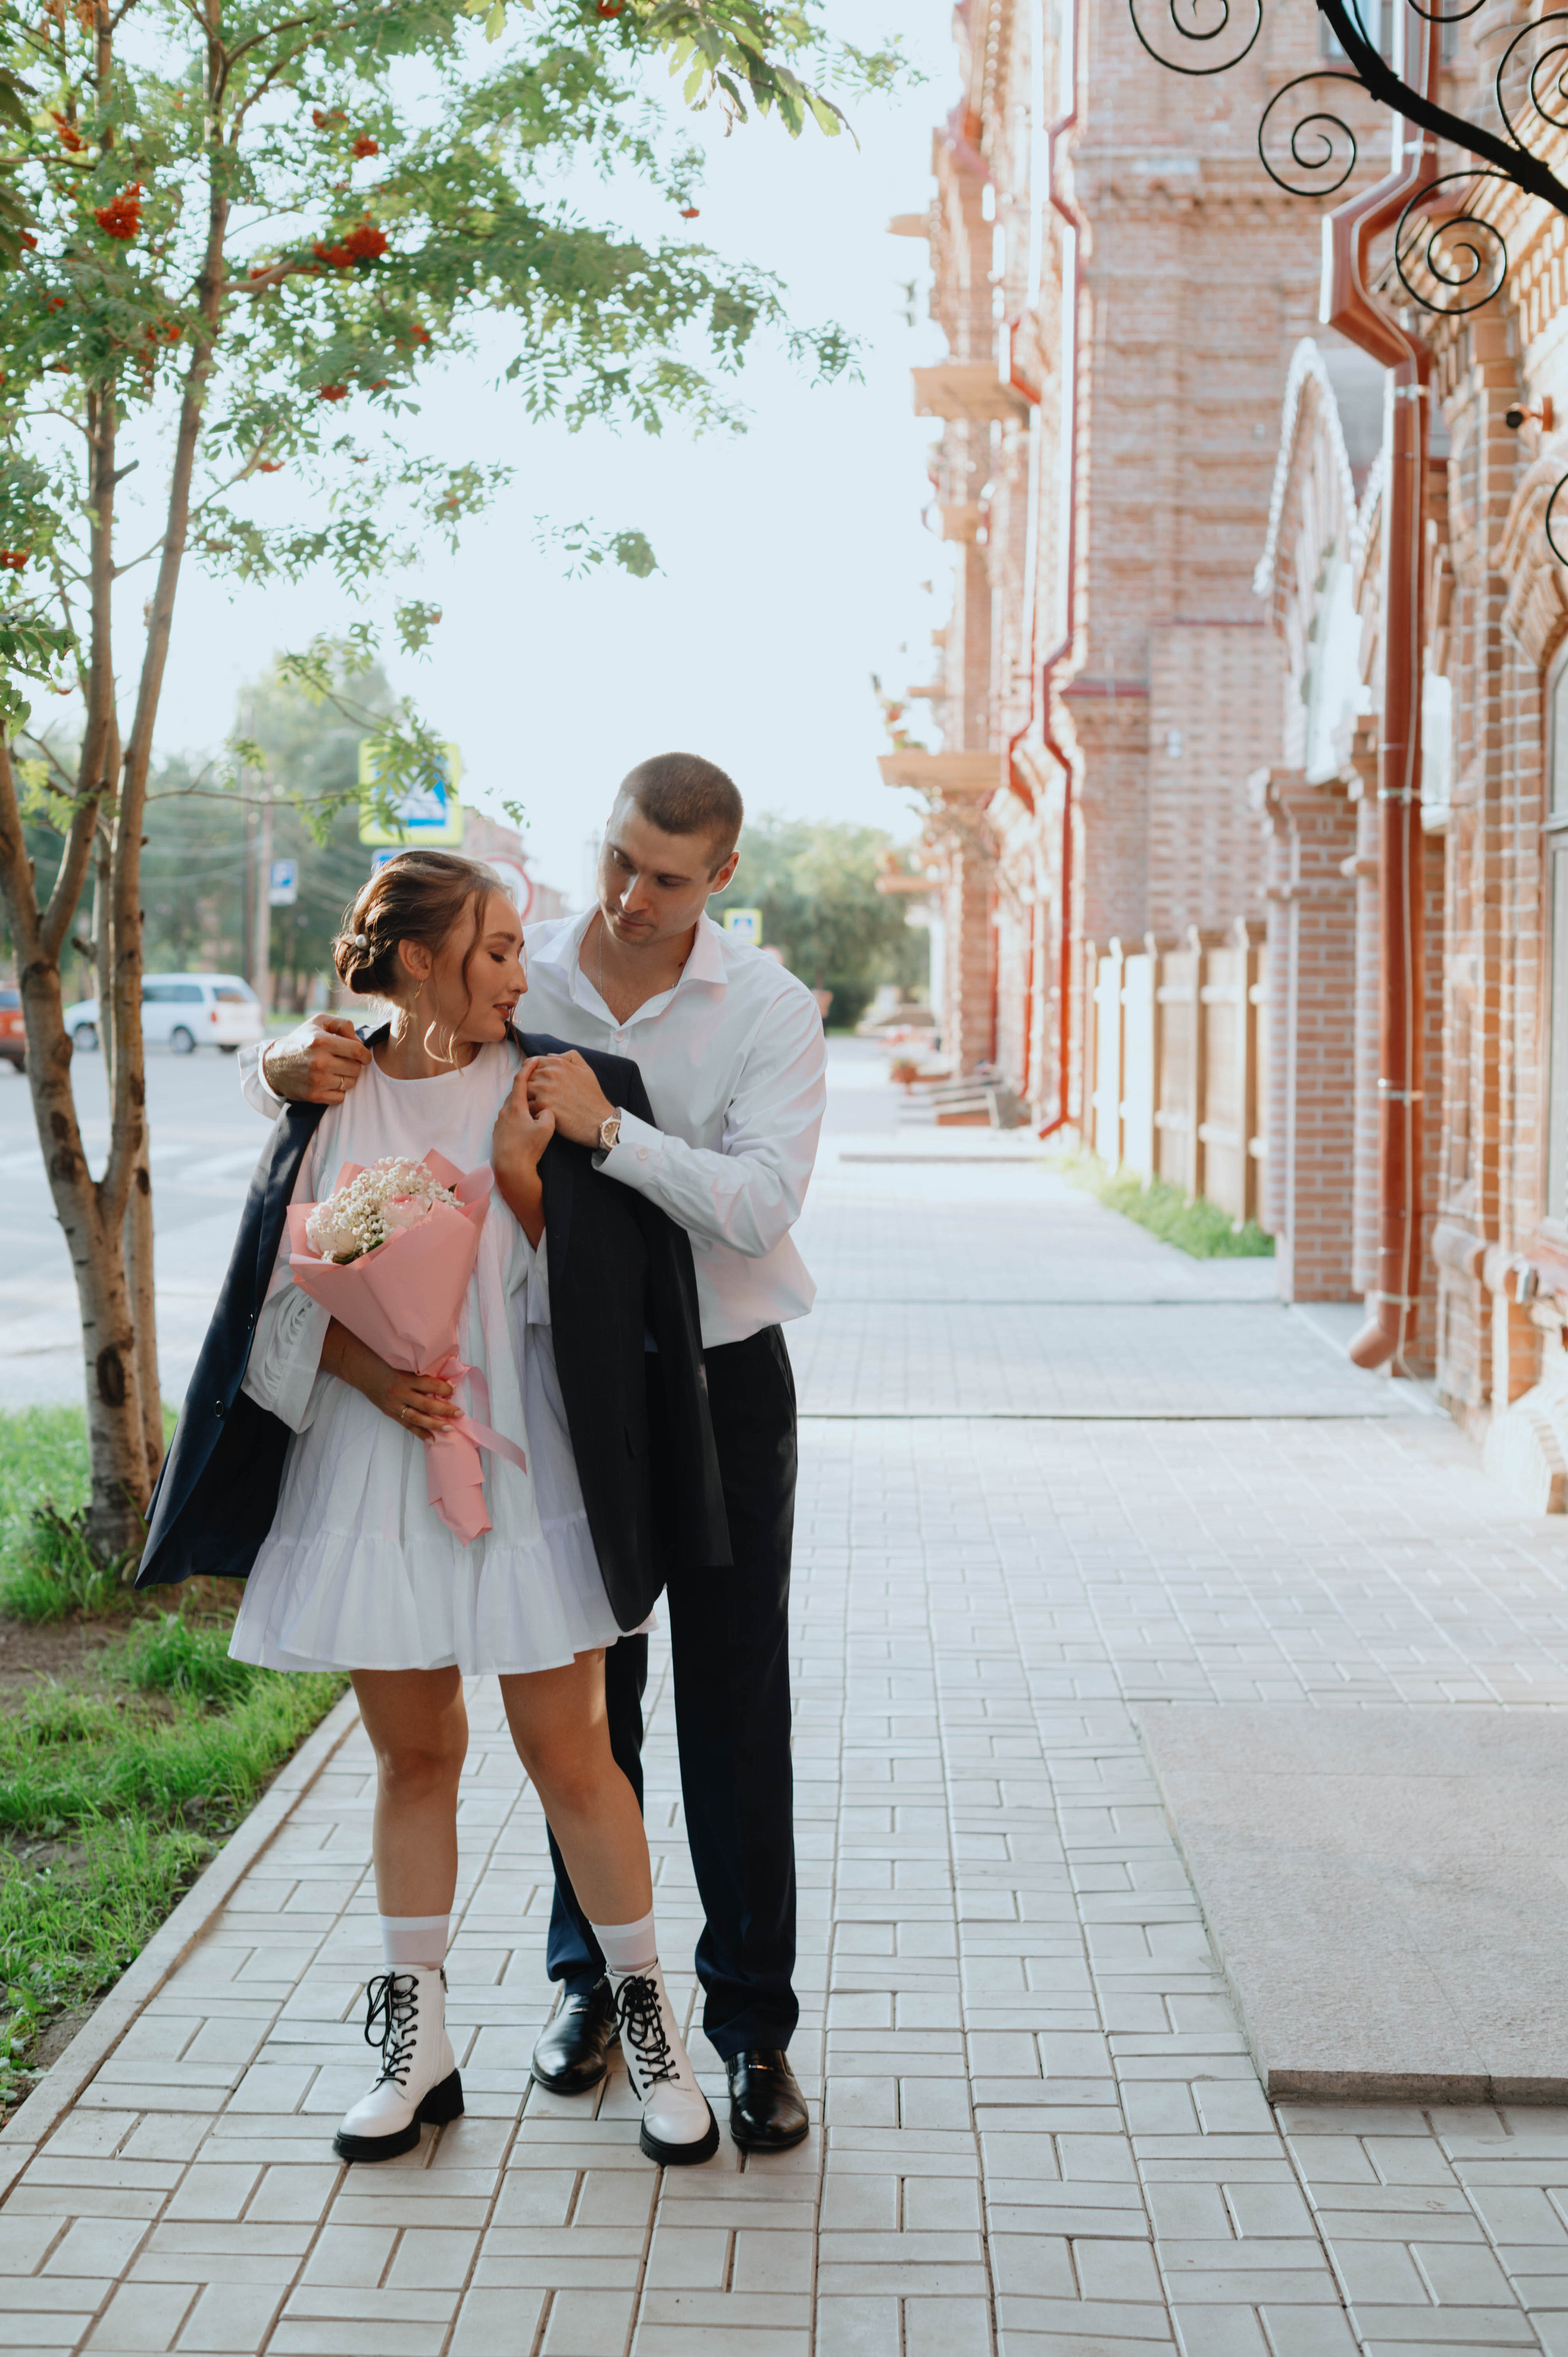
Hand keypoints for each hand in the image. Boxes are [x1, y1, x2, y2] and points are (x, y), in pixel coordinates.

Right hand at [261, 1015, 371, 1105]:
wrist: (274, 1064)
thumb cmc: (302, 1040)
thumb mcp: (319, 1022)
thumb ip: (343, 1025)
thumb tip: (359, 1042)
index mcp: (322, 1042)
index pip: (357, 1051)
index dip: (365, 1055)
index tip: (363, 1057)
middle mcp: (319, 1062)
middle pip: (356, 1069)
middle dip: (354, 1065)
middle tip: (344, 1062)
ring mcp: (316, 1080)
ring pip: (350, 1083)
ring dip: (346, 1078)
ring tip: (335, 1071)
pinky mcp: (313, 1096)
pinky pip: (340, 1097)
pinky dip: (338, 1091)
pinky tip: (330, 1083)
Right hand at [321, 1321, 459, 1438]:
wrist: (358, 1369)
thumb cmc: (382, 1361)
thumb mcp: (400, 1361)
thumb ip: (417, 1370)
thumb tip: (440, 1376)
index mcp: (403, 1377)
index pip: (428, 1384)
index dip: (442, 1388)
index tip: (452, 1390)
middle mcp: (399, 1393)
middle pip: (425, 1404)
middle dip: (444, 1409)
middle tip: (459, 1413)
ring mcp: (393, 1405)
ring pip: (417, 1418)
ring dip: (434, 1424)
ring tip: (449, 1428)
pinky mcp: (389, 1412)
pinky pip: (406, 1425)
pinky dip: (419, 1433)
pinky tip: (432, 1439)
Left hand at [493, 1059, 556, 1179]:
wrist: (511, 1170)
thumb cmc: (528, 1149)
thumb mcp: (547, 1129)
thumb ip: (548, 1114)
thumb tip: (545, 1110)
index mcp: (516, 1107)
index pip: (521, 1080)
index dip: (528, 1067)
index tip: (534, 1059)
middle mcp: (505, 1112)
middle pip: (515, 1093)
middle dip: (526, 1086)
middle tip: (538, 1083)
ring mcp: (500, 1123)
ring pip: (512, 1106)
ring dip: (523, 1102)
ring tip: (535, 1105)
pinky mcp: (499, 1133)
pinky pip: (509, 1118)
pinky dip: (518, 1115)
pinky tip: (526, 1124)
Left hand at [526, 1049, 614, 1147]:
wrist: (599, 1121)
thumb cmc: (592, 1097)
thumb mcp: (586, 1069)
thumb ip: (568, 1057)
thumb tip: (550, 1056)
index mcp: (558, 1064)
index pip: (530, 1063)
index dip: (530, 1073)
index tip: (536, 1083)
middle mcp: (550, 1074)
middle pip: (525, 1077)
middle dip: (528, 1086)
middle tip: (535, 1097)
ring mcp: (545, 1090)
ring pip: (522, 1090)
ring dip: (526, 1098)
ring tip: (535, 1106)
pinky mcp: (543, 1106)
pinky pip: (526, 1106)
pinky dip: (529, 1111)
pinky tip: (538, 1115)